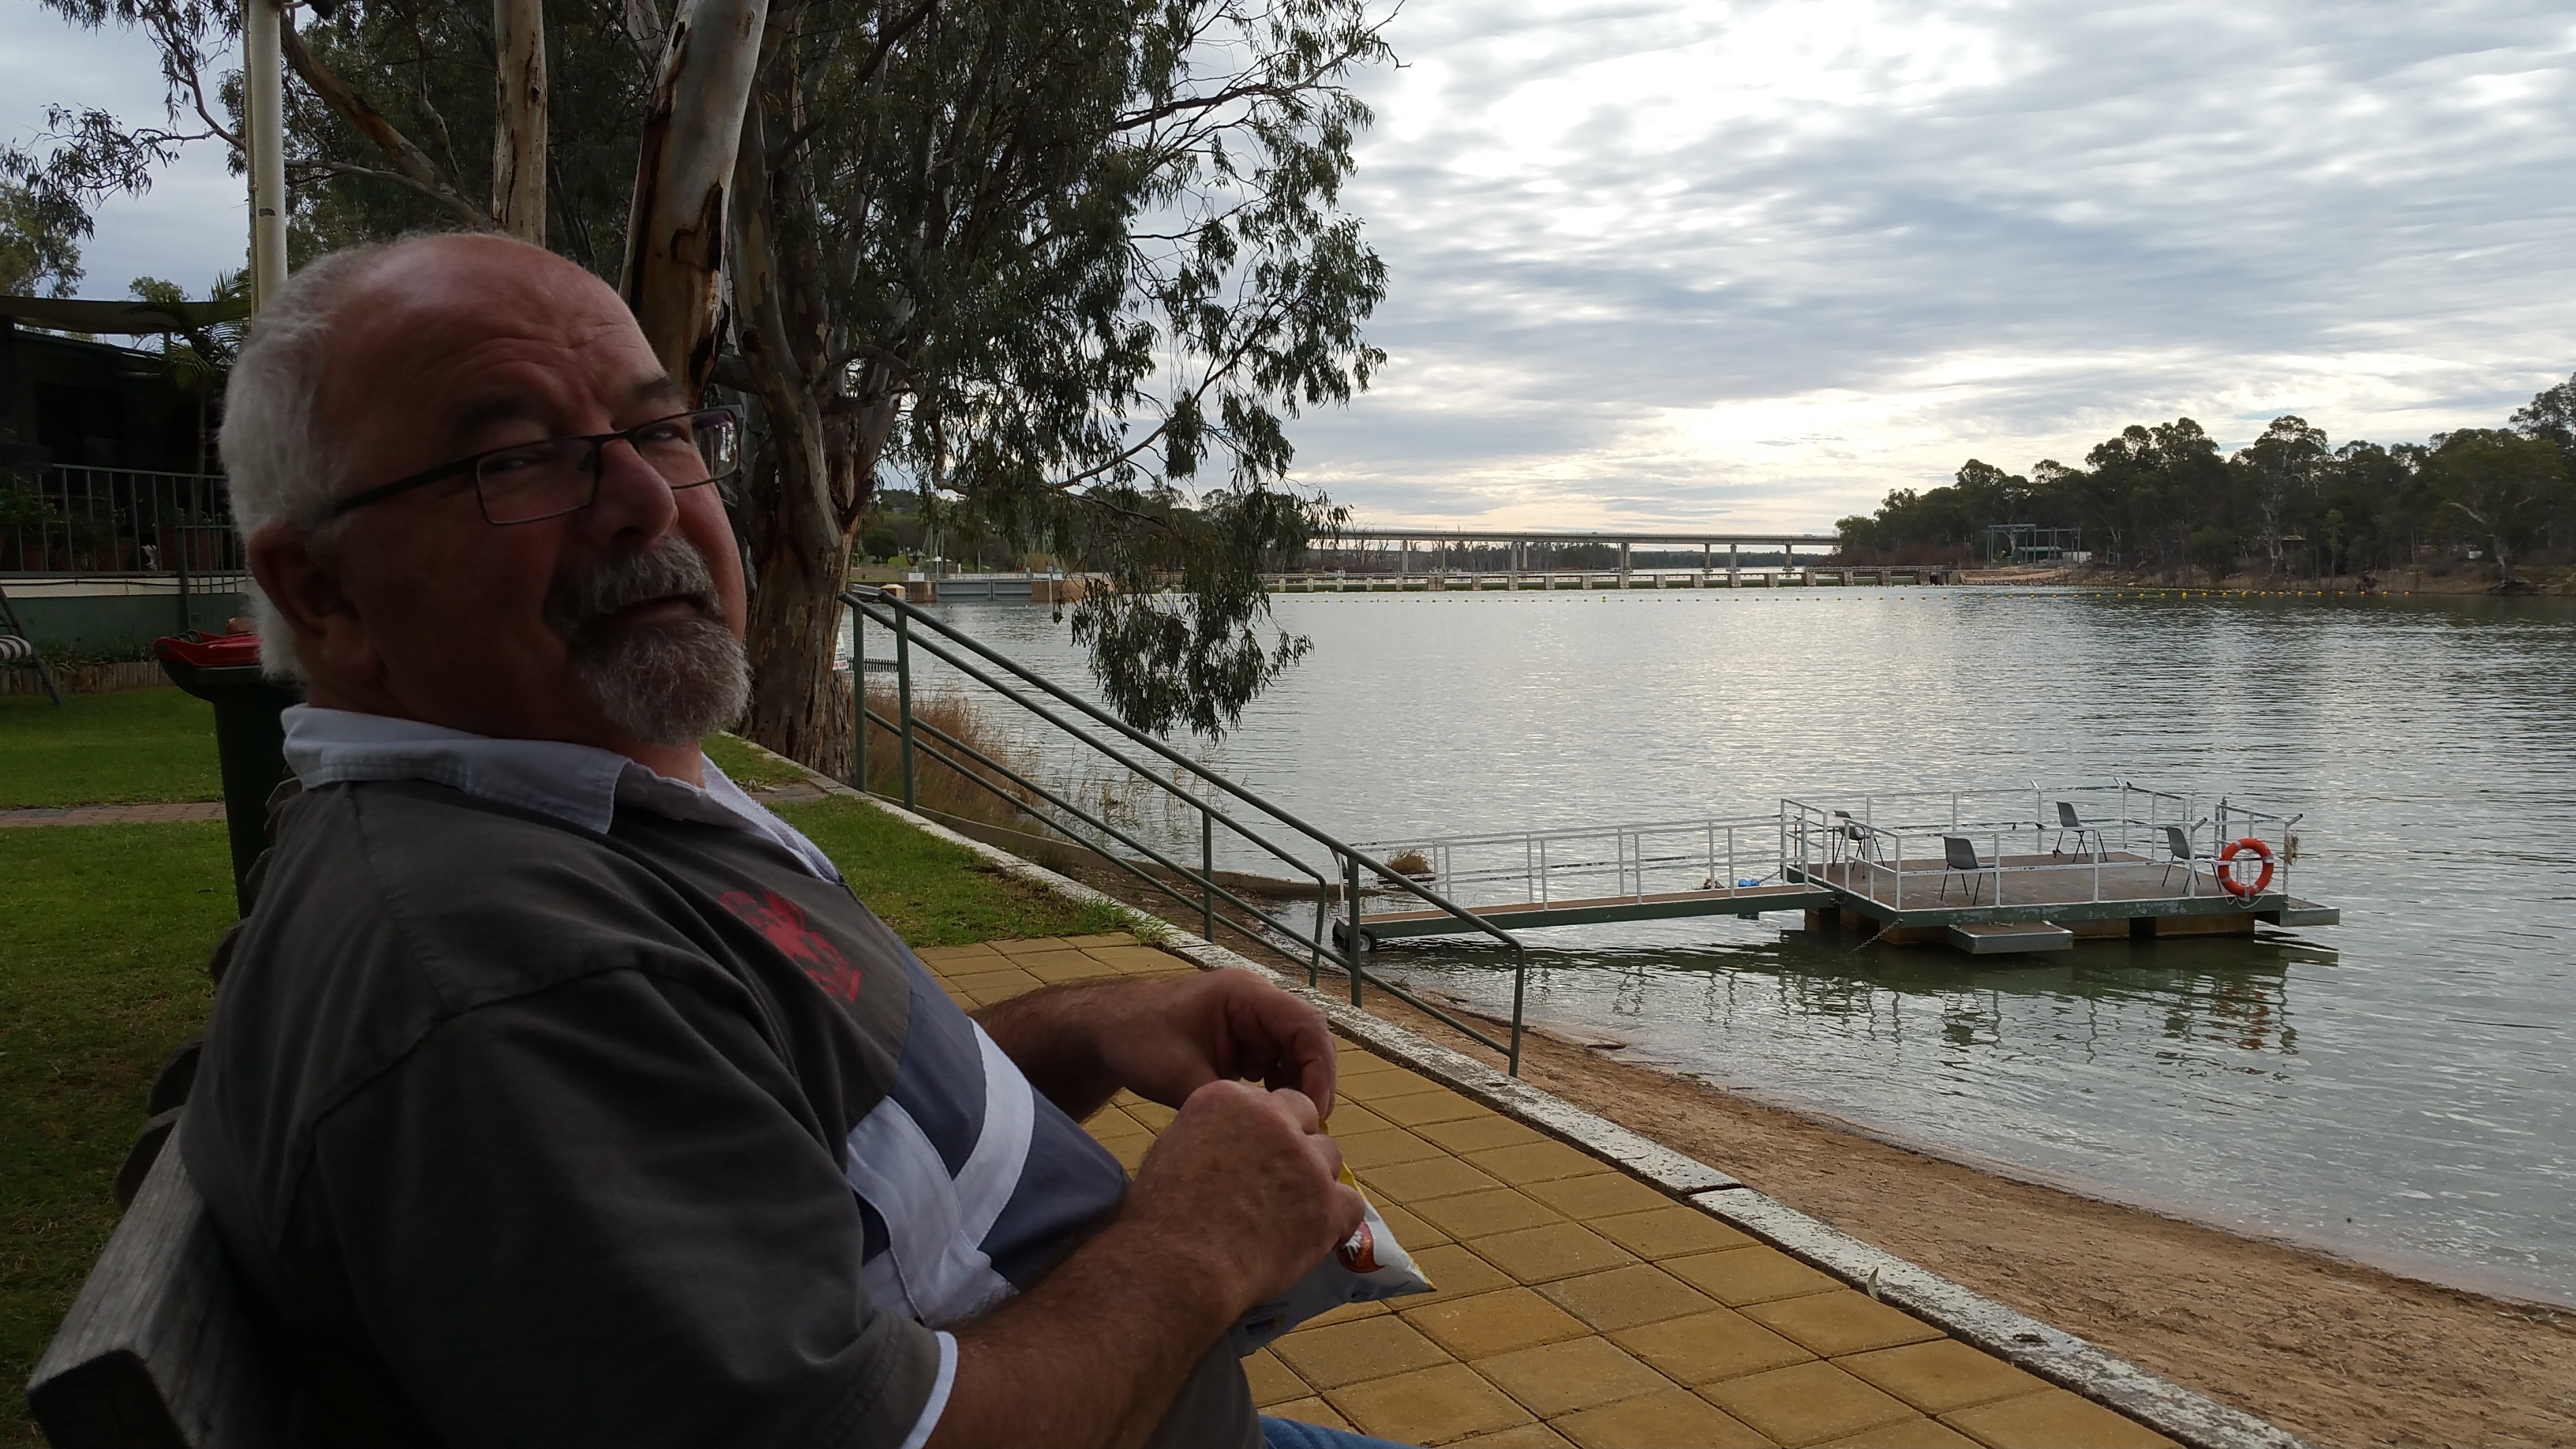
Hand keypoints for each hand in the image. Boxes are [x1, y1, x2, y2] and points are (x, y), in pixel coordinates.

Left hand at [1093, 969, 1338, 1117]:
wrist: (1105, 1033)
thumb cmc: (1137, 1041)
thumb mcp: (1178, 1077)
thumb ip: (1226, 1102)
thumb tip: (1267, 1132)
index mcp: (1245, 994)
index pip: (1307, 1025)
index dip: (1320, 1069)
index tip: (1314, 1113)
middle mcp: (1256, 1003)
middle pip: (1308, 1041)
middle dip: (1311, 1084)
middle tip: (1305, 1128)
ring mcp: (1251, 1023)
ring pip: (1295, 1056)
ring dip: (1294, 1089)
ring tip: (1283, 1125)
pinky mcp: (1243, 1042)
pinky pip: (1275, 1066)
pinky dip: (1275, 1091)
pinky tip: (1263, 1115)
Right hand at [1127, 1081, 1364, 1307]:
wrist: (1179, 1264)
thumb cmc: (1161, 1213)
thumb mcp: (1176, 1147)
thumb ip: (1214, 1132)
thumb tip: (1231, 1143)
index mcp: (1232, 1098)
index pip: (1270, 1103)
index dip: (1266, 1132)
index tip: (1253, 1157)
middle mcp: (1275, 1119)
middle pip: (1305, 1122)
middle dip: (1294, 1148)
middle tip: (1274, 1184)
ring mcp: (1307, 1161)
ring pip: (1329, 1159)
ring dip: (1314, 1181)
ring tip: (1289, 1214)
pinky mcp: (1328, 1204)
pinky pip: (1350, 1203)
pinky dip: (1336, 1219)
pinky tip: (1313, 1234)